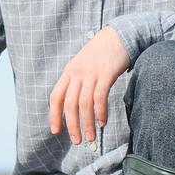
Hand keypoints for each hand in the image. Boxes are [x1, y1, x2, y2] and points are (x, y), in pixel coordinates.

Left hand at [48, 26, 130, 144]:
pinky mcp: (106, 73)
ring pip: (84, 104)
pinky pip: (99, 97)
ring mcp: (91, 72)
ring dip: (87, 123)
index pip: (56, 96)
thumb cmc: (103, 52)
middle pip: (69, 104)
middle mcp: (77, 73)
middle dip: (72, 125)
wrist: (121, 33)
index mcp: (69, 72)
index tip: (55, 131)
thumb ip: (78, 81)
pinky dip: (100, 112)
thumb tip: (76, 104)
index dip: (54, 115)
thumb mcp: (84, 64)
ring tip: (91, 136)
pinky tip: (102, 122)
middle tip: (77, 140)